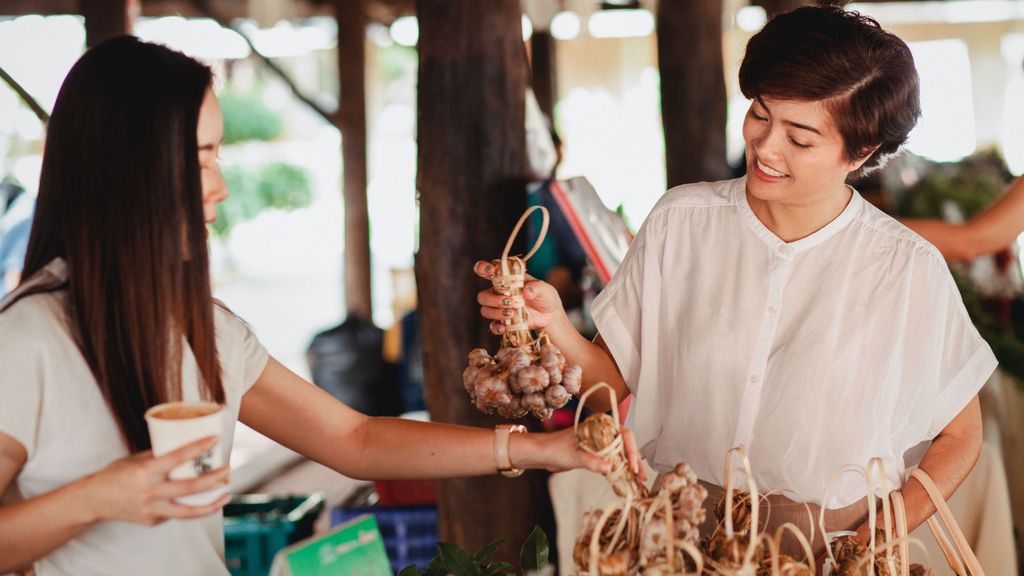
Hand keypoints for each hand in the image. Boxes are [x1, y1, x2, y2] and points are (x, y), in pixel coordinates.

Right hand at [80, 436, 229, 525]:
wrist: (94, 500)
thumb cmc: (115, 475)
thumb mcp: (136, 459)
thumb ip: (160, 455)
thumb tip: (186, 447)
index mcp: (146, 471)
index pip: (177, 457)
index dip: (198, 448)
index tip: (215, 439)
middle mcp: (150, 492)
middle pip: (190, 488)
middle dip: (214, 479)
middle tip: (228, 470)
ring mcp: (152, 509)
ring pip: (188, 511)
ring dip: (211, 504)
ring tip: (225, 496)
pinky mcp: (152, 521)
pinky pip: (175, 513)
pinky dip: (188, 506)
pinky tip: (198, 500)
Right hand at [474, 260, 565, 335]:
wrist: (551, 315)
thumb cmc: (545, 296)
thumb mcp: (544, 289)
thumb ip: (536, 288)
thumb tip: (526, 292)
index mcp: (506, 280)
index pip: (488, 271)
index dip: (483, 268)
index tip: (490, 270)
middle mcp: (499, 294)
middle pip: (483, 296)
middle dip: (492, 300)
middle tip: (510, 302)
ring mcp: (500, 309)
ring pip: (486, 311)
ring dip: (496, 313)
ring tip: (512, 313)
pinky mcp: (504, 323)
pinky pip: (493, 326)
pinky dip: (496, 327)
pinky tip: (504, 328)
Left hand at [520, 426, 646, 481]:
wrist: (541, 454)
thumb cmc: (554, 448)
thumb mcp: (573, 455)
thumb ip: (591, 461)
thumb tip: (608, 468)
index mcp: (598, 425)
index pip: (623, 434)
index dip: (631, 448)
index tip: (633, 464)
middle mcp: (602, 433)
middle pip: (625, 444)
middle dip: (634, 459)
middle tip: (640, 475)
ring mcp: (600, 444)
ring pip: (620, 454)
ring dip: (629, 466)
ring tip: (638, 479)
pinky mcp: (597, 455)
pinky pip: (612, 461)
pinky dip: (620, 470)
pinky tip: (626, 479)